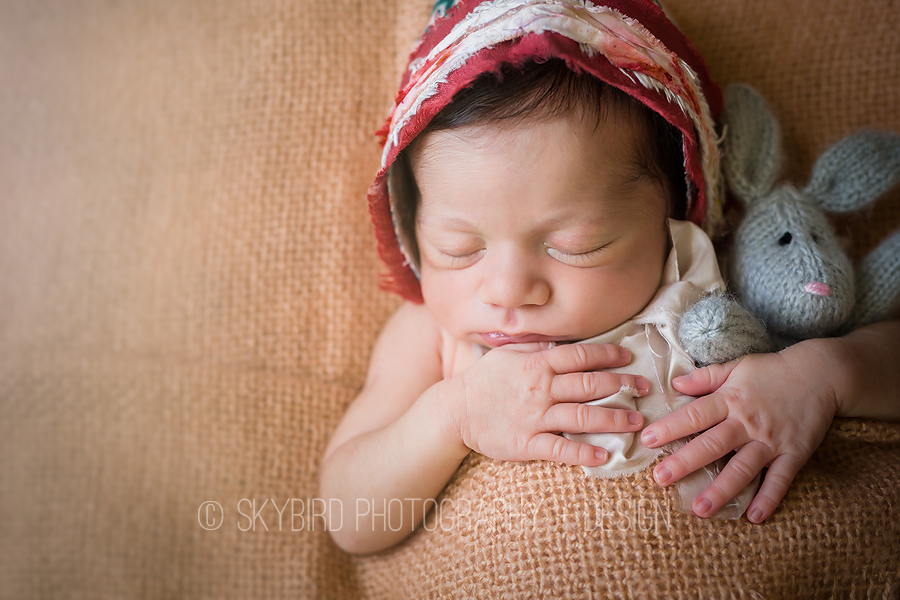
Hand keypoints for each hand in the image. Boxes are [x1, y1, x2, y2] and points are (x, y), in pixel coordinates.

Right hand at [448, 343, 648, 466]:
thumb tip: (562, 343)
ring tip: (636, 422)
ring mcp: (535, 417)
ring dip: (613, 419)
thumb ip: (536, 350)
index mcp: (537, 365)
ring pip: (582, 417)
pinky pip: (560, 449)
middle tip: (644, 387)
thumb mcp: (508, 354)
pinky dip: (583, 454)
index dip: (607, 355)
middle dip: (622, 386)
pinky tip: (604, 456)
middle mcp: (541, 389)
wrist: (455, 410)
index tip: (628, 356)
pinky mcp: (527, 443)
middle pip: (589, 386)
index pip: (580, 356)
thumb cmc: (483, 380)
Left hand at [639, 341, 841, 521]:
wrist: (821, 374)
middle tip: (660, 480)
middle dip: (685, 463)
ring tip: (700, 510)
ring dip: (721, 490)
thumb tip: (675, 383)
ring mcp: (771, 440)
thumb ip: (705, 377)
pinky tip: (754, 517)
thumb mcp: (736, 367)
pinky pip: (781, 479)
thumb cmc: (772, 370)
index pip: (695, 415)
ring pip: (743, 468)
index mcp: (731, 399)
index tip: (646, 440)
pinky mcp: (794, 453)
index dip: (670, 427)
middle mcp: (748, 422)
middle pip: (712, 445)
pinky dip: (769, 498)